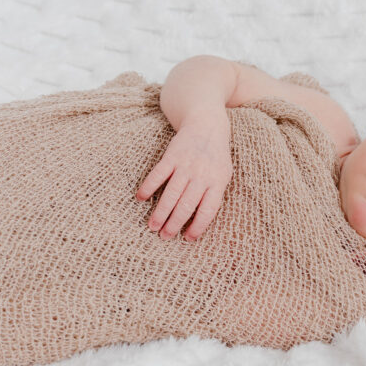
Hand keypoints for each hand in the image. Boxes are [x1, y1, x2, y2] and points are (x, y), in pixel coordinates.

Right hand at [136, 115, 232, 240]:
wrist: (207, 126)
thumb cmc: (216, 157)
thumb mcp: (223, 176)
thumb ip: (214, 195)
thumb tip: (199, 223)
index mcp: (217, 182)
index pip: (208, 210)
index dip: (198, 227)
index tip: (187, 239)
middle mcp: (202, 175)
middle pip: (186, 205)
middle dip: (174, 224)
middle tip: (164, 236)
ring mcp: (186, 165)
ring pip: (171, 194)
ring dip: (160, 212)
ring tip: (152, 226)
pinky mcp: (171, 156)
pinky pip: (158, 174)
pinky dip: (148, 187)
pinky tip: (141, 198)